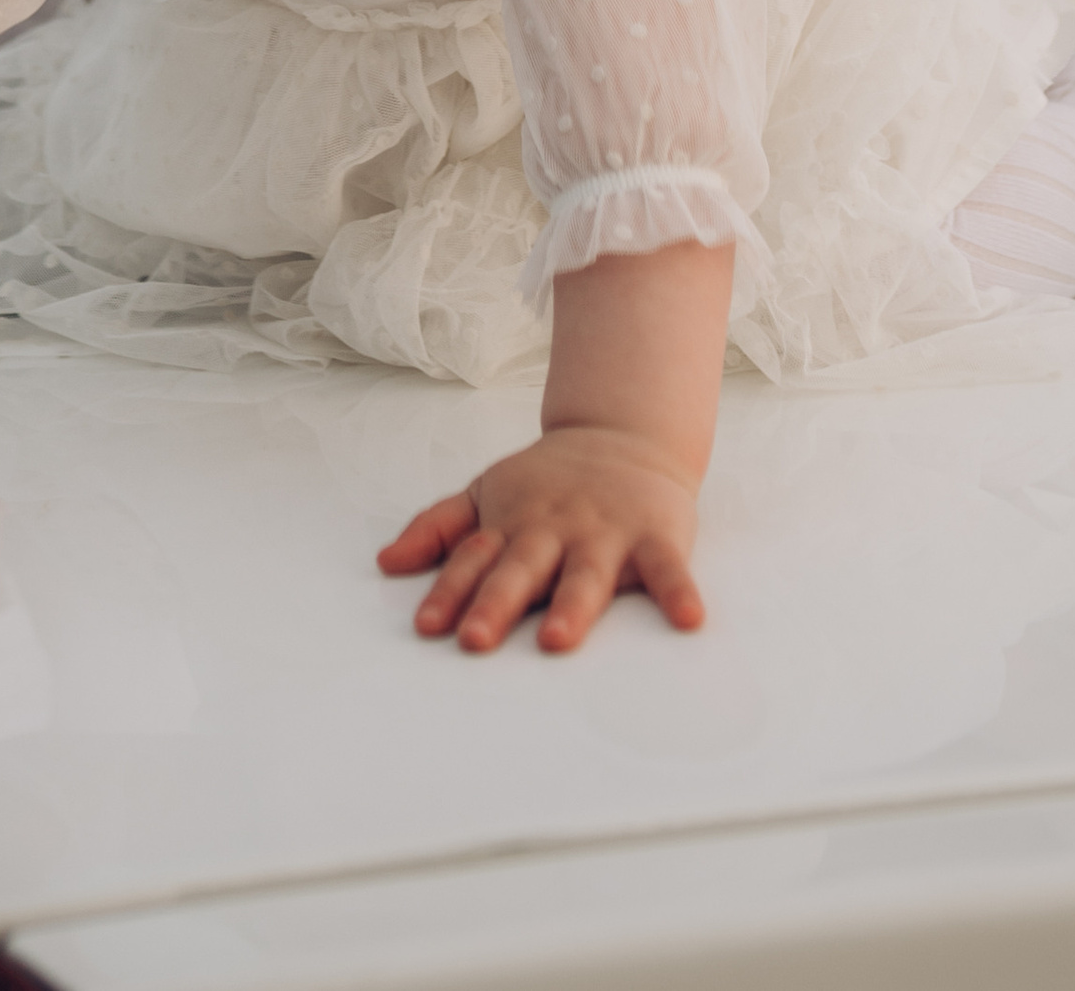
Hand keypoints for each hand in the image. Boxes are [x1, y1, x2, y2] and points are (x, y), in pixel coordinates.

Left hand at [379, 422, 704, 653]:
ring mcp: (605, 531)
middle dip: (497, 603)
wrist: (623, 434)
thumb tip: (385, 563)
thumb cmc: (545, 482)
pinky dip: (679, 592)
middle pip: (521, 568)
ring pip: (586, 573)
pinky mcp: (656, 535)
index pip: (474, 558)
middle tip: (475, 640)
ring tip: (556, 639)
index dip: (449, 590)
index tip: (428, 627)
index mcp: (512, 523)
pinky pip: (668, 568)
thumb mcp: (486, 492)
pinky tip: (688, 621)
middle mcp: (554, 529)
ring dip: (572, 605)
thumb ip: (438, 527)